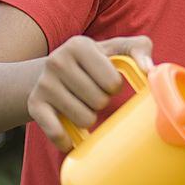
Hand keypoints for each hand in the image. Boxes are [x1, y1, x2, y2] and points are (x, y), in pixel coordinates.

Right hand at [27, 35, 153, 151]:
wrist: (52, 71)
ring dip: (89, 117)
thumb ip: (140, 49)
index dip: (115, 86)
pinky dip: (67, 139)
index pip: (113, 82)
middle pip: (99, 101)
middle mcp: (56, 61)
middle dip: (102, 101)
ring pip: (84, 119)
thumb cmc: (96, 61)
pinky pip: (56, 132)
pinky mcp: (34, 105)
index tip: (107, 80)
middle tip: (93, 93)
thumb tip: (150, 69)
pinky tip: (71, 137)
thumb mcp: (117, 48)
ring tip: (83, 104)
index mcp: (79, 45)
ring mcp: (43, 84)